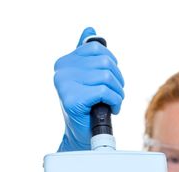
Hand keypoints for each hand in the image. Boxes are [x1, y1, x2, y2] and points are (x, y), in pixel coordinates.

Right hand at [54, 27, 124, 151]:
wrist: (81, 134)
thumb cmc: (86, 105)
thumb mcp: (86, 77)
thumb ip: (86, 54)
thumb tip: (90, 30)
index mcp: (64, 62)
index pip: (96, 49)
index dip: (112, 63)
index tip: (110, 79)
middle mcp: (61, 71)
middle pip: (105, 62)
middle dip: (117, 80)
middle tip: (114, 94)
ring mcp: (65, 85)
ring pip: (107, 77)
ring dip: (118, 92)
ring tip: (113, 102)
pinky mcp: (72, 99)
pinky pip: (105, 92)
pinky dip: (115, 101)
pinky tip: (111, 109)